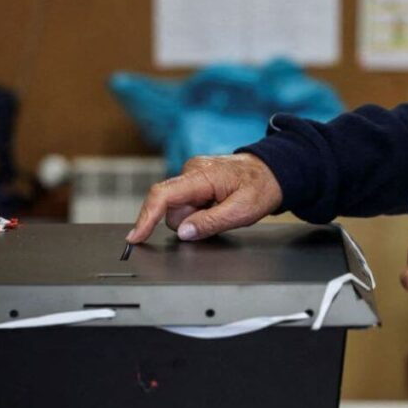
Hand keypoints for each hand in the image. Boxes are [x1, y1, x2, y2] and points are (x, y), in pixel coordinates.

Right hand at [126, 153, 282, 242]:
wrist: (272, 171)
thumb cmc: (261, 187)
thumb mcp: (242, 211)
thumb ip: (210, 222)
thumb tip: (184, 232)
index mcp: (201, 175)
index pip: (163, 195)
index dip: (146, 218)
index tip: (135, 237)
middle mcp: (190, 171)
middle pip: (170, 209)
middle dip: (189, 221)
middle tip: (219, 216)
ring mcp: (191, 175)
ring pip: (178, 210)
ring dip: (195, 217)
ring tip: (220, 209)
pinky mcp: (193, 181)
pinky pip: (185, 205)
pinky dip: (198, 211)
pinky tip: (216, 206)